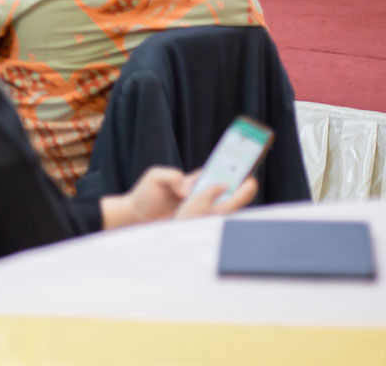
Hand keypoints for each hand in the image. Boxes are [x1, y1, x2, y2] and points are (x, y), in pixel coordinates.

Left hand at [99, 166, 258, 227]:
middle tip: (251, 180)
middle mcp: (196, 195)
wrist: (135, 215)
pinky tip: (228, 212)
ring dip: (234, 199)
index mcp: (189, 181)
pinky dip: (220, 215)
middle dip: (237, 185)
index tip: (241, 162)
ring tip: (246, 192)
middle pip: (221, 190)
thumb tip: (188, 189)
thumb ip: (171, 177)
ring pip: (220, 205)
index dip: (225, 167)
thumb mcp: (155, 177)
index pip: (211, 173)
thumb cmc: (144, 194)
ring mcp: (195, 209)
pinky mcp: (192, 222)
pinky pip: (210, 218)